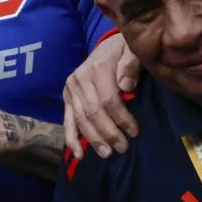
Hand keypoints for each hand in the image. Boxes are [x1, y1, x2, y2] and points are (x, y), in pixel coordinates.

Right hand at [62, 38, 139, 158]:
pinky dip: (72, 139)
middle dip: (108, 132)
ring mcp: (71, 90)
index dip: (121, 117)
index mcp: (96, 68)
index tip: (135, 132)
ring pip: (80, 119)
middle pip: (93, 112)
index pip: (108, 99)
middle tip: (123, 148)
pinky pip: (67, 121)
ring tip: (107, 154)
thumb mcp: (133, 50)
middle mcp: (79, 79)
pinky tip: (79, 154)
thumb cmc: (126, 52)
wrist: (109, 47)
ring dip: (93, 139)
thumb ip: (131, 64)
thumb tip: (126, 86)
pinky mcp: (67, 98)